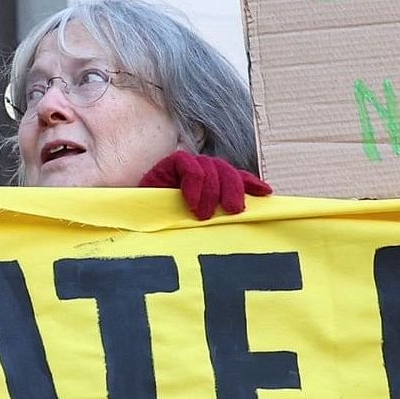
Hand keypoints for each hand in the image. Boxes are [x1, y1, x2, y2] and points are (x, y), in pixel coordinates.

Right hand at [140, 150, 268, 218]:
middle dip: (234, 188)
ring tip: (202, 215)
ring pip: (209, 166)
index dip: (250, 181)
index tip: (266, 193)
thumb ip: (218, 219)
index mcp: (209, 186)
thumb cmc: (167, 235)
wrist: (133, 230)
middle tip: (233, 211)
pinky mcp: (166, 166)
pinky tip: (191, 202)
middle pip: (225, 168)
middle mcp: (198, 174)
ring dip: (210, 191)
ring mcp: (182, 169)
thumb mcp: (199, 229)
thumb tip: (244, 220)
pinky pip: (188, 164)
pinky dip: (194, 182)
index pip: (234, 176)